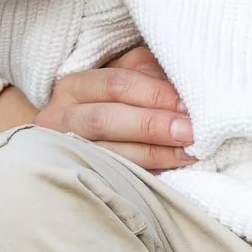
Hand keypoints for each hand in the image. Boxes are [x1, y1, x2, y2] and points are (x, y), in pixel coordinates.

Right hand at [33, 46, 196, 168]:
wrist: (85, 126)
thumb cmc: (118, 97)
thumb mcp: (128, 73)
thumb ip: (150, 75)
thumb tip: (183, 94)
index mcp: (74, 86)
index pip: (116, 84)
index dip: (154, 94)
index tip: (187, 104)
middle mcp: (61, 118)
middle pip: (106, 120)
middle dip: (153, 126)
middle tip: (191, 131)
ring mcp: (66, 152)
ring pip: (108, 154)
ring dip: (154, 154)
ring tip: (189, 152)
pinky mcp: (79, 176)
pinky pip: (112, 178)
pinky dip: (145, 172)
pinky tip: (171, 168)